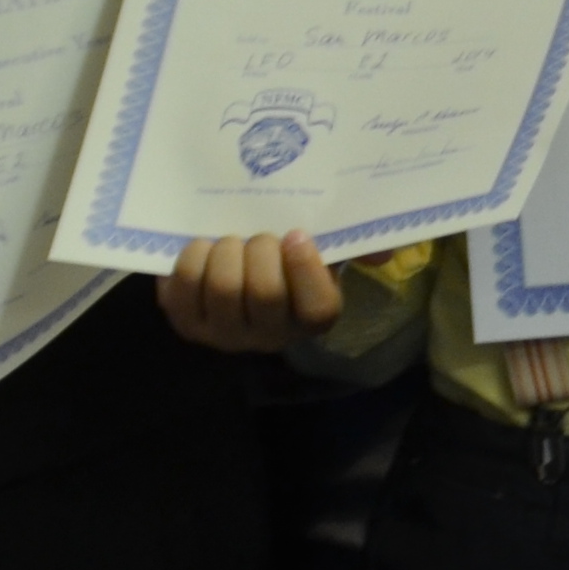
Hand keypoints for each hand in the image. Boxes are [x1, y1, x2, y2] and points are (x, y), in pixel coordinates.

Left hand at [156, 232, 338, 354]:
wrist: (233, 266)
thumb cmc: (285, 257)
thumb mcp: (322, 249)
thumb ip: (354, 244)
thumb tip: (383, 252)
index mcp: (310, 317)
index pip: (318, 310)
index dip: (306, 271)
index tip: (297, 235)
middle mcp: (268, 335)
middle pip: (265, 295)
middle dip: (261, 250)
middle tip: (260, 234)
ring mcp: (224, 333)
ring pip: (224, 290)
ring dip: (226, 251)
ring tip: (230, 238)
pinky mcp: (187, 322)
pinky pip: (185, 288)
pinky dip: (192, 258)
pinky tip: (202, 246)